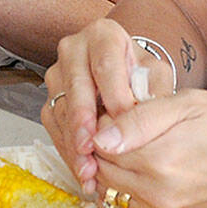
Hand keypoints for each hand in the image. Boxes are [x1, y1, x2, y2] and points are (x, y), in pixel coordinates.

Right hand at [43, 19, 164, 194]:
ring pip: (61, 110)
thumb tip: (145, 115)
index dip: (114, 93)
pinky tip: (84, 173)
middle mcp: (73, 50)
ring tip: (90, 170)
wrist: (124, 76)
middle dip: (83, 121)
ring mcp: (58, 75)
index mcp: (102, 35)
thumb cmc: (140, 73)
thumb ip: (154, 91)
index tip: (124, 119)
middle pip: (75, 86)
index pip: (105, 62)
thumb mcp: (156, 75)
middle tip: (93, 147)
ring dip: (74, 144)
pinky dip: (69, 152)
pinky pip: (55, 128)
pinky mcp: (50, 101)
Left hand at [88, 91, 206, 207]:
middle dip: (97, 146)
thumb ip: (140, 119)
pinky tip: (129, 166)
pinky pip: (124, 207)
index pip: (100, 145)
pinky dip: (117, 188)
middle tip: (113, 122)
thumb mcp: (186, 104)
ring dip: (104, 167)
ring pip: (108, 190)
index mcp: (158, 158)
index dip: (98, 122)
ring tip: (121, 143)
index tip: (111, 107)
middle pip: (100, 170)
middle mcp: (156, 190)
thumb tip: (99, 137)